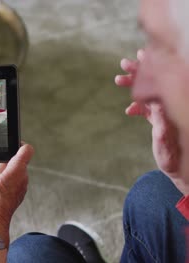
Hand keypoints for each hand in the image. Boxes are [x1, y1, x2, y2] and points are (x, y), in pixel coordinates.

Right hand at [0, 144, 33, 243]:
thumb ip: (0, 165)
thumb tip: (5, 162)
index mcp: (18, 169)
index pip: (27, 150)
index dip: (20, 144)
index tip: (13, 144)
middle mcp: (24, 177)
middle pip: (18, 162)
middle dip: (5, 162)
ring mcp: (23, 186)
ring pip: (15, 172)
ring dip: (3, 172)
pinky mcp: (19, 194)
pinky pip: (14, 182)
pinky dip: (5, 181)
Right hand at [115, 49, 180, 176]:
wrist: (179, 169)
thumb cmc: (173, 160)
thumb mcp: (166, 147)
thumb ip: (162, 131)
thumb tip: (157, 112)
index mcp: (173, 109)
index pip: (163, 83)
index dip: (152, 69)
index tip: (141, 58)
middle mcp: (170, 107)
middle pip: (155, 83)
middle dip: (139, 72)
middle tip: (124, 63)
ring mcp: (165, 112)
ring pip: (150, 92)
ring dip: (135, 85)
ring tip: (118, 79)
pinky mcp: (160, 119)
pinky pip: (147, 107)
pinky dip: (137, 106)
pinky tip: (128, 111)